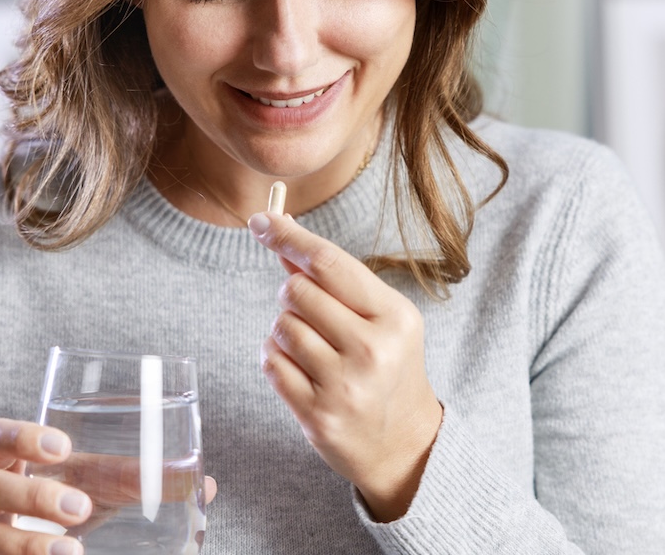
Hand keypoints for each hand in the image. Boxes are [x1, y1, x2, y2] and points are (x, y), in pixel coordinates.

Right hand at [0, 418, 217, 553]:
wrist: (20, 550)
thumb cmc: (58, 504)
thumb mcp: (92, 485)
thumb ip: (137, 480)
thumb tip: (206, 485)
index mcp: (4, 461)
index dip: (19, 437)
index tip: (62, 447)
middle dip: (34, 494)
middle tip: (81, 507)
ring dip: (26, 544)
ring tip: (72, 553)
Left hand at [248, 212, 442, 521]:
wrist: (404, 444)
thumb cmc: (389, 367)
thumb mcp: (379, 317)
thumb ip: (333, 280)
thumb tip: (281, 234)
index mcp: (394, 317)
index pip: (328, 263)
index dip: (289, 237)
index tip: (260, 221)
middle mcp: (372, 350)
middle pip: (297, 291)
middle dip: (293, 295)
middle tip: (313, 314)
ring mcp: (344, 385)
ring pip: (280, 327)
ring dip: (285, 331)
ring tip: (314, 349)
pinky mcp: (317, 415)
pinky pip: (270, 363)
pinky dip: (276, 359)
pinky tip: (302, 370)